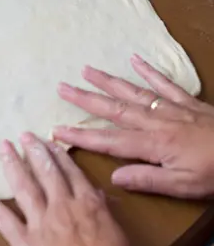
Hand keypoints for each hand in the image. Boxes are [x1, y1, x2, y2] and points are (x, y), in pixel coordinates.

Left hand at [0, 133, 129, 245]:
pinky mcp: (24, 242)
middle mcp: (61, 206)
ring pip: (24, 187)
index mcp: (86, 204)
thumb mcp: (116, 233)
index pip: (70, 172)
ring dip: (13, 164)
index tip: (49, 141)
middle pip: (46, 172)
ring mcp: (41, 223)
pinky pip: (3, 219)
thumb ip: (103, 210)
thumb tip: (96, 193)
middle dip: (34, 151)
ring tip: (4, 147)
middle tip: (25, 134)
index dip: (58, 155)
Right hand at [55, 54, 213, 198]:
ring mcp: (171, 108)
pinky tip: (135, 59)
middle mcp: (156, 121)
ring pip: (133, 92)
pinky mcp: (187, 102)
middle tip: (62, 87)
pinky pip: (164, 83)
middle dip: (86, 99)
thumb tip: (114, 176)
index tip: (58, 131)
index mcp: (153, 144)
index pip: (110, 141)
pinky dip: (149, 71)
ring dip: (108, 81)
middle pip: (114, 109)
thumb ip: (148, 180)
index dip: (82, 137)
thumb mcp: (183, 186)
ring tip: (87, 69)